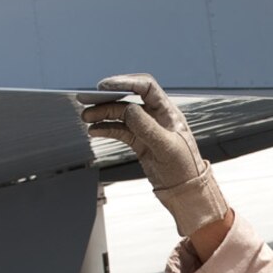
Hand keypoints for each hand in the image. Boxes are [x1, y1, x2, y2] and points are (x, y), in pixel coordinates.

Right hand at [83, 74, 228, 238]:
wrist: (185, 189)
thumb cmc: (185, 168)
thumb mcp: (167, 147)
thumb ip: (148, 128)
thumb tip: (130, 109)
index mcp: (168, 111)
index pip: (146, 87)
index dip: (125, 83)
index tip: (105, 86)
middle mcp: (156, 116)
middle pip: (128, 99)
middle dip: (107, 98)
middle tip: (87, 99)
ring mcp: (146, 128)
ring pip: (121, 115)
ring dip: (103, 114)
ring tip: (86, 117)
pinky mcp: (139, 141)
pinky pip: (119, 130)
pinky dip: (106, 129)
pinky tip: (94, 130)